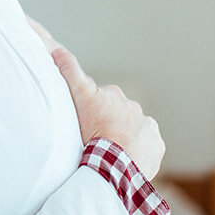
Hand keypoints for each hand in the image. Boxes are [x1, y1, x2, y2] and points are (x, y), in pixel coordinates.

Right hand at [51, 44, 163, 178]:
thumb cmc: (95, 133)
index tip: (86, 120)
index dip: (93, 109)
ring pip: (135, 131)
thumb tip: (58, 48)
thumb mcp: (80, 98)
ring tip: (112, 151)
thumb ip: (70, 72)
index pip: (101, 99)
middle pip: (119, 114)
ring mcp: (147, 128)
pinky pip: (148, 147)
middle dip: (110, 122)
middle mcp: (134, 108)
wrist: (116, 165)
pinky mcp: (156, 146)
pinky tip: (127, 159)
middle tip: (96, 138)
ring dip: (125, 137)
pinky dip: (140, 151)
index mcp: (114, 96)